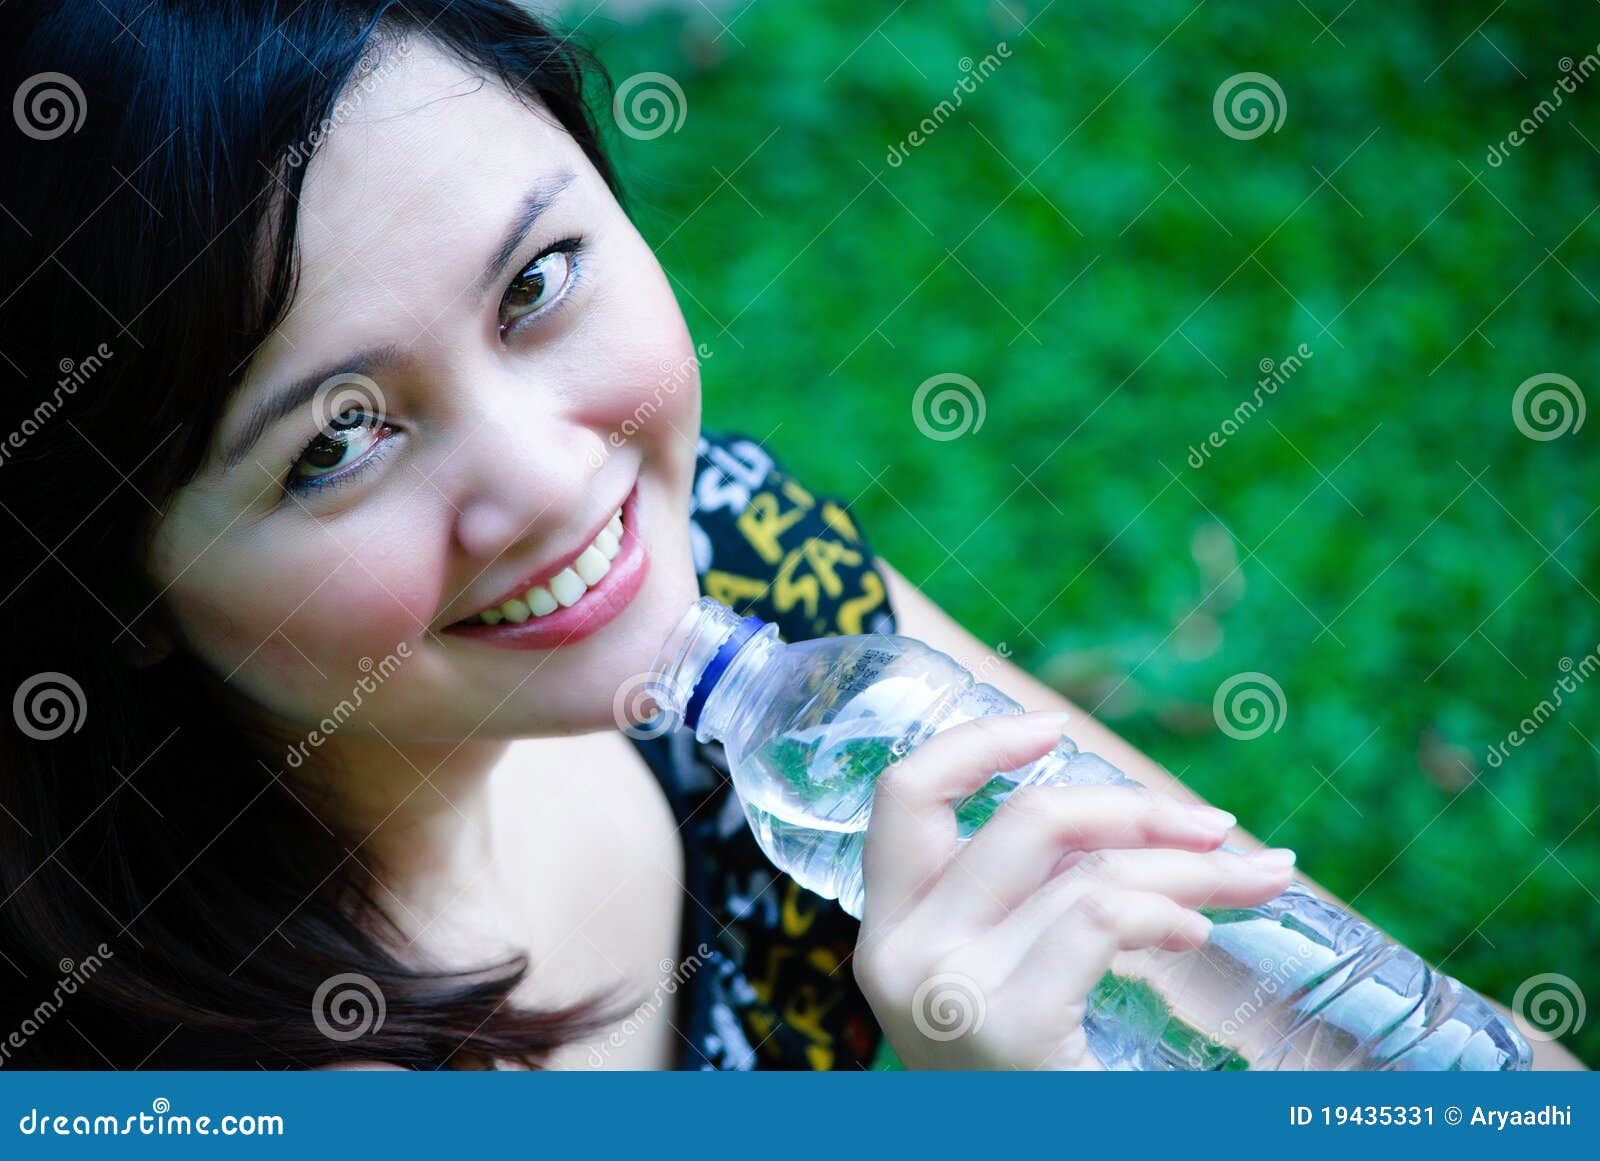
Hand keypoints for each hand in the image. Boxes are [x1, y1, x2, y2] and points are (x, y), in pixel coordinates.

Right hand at [851, 710, 1296, 1069]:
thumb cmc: (1027, 1087)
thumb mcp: (1000, 983)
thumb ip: (1025, 904)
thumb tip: (1130, 816)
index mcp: (888, 932)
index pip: (904, 796)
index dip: (978, 743)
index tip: (1053, 727)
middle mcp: (899, 954)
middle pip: (1025, 819)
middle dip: (1135, 807)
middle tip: (1214, 826)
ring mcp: (947, 989)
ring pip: (1086, 868)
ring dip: (1188, 867)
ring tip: (1251, 881)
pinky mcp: (1005, 1025)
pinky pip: (1101, 919)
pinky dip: (1167, 912)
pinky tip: (1197, 938)